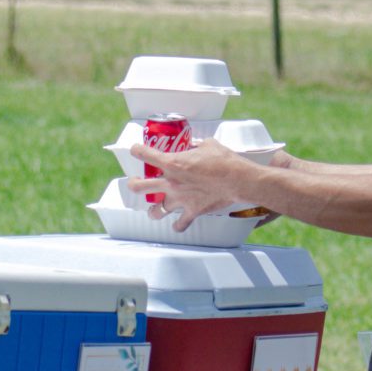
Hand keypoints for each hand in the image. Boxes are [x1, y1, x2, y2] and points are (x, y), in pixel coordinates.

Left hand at [127, 139, 252, 228]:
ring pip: (156, 210)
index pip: (145, 154)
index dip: (137, 150)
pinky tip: (177, 224)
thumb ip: (196, 146)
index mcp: (173, 162)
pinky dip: (178, 225)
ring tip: (153, 211)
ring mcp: (179, 199)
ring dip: (153, 211)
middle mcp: (171, 181)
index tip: (136, 150)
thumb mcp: (208, 145)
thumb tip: (195, 146)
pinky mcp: (191, 211)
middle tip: (135, 182)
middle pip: (140, 186)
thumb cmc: (224, 160)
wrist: (238, 180)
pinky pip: (180, 224)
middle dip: (134, 184)